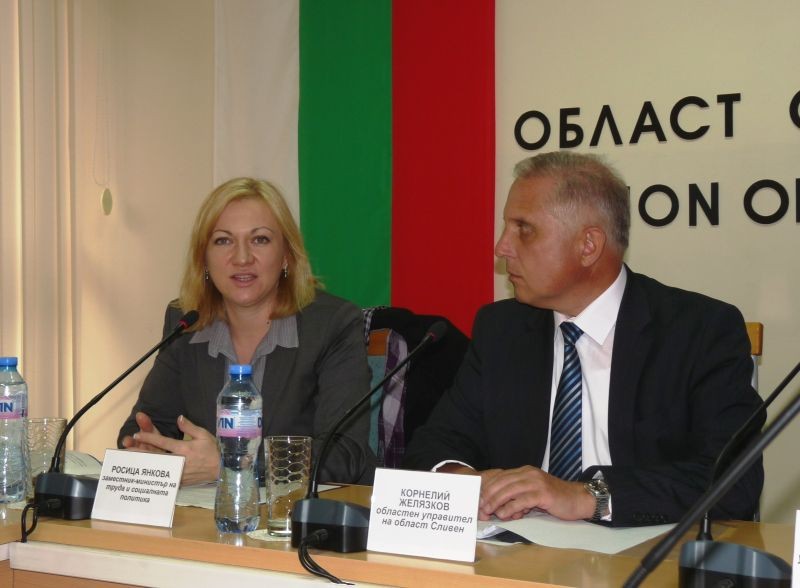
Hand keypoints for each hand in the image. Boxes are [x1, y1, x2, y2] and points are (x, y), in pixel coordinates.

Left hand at [122, 413, 220, 485]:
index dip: (149, 437)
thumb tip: (178, 418)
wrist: (223, 468)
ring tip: (131, 462)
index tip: (137, 434)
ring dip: (144, 464)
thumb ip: (190, 427)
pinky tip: (144, 476)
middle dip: (140, 452)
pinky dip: (153, 477)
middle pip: (155, 457)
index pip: (163, 442)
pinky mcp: (180, 482)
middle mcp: (179, 461)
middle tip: (126, 450)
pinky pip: (164, 479)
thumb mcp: (204, 435)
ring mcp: (178, 473)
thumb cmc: (213, 450)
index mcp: (184, 449)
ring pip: (158, 468)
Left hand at [477, 465, 594, 521]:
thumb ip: (518, 496)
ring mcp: (536, 482)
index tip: (478, 498)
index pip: (500, 476)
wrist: (578, 499)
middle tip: (480, 507)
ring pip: (509, 490)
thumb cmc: (555, 499)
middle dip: (488, 495)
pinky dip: (510, 508)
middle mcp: (529, 473)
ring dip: (496, 501)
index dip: (488, 487)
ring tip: (488, 512)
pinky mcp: (543, 493)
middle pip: (502, 482)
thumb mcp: (533, 492)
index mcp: (525, 471)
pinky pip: (522, 500)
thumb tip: (499, 507)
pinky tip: (504, 515)